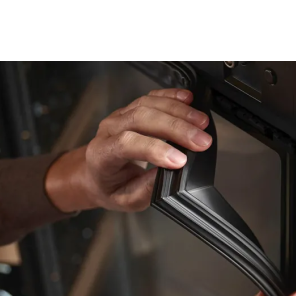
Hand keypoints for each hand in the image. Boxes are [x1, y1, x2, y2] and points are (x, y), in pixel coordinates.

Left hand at [45, 88, 210, 212]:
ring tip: (202, 123)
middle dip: (176, 128)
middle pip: (142, 119)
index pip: (127, 144)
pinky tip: (189, 99)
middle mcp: (109, 130)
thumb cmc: (110, 187)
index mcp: (102, 154)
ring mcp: (120, 116)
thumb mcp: (127, 199)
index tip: (181, 160)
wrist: (94, 174)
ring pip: (149, 105)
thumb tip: (171, 173)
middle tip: (202, 140)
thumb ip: (147, 188)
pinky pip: (152, 97)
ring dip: (179, 112)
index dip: (156, 149)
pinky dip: (172, 96)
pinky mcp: (132, 109)